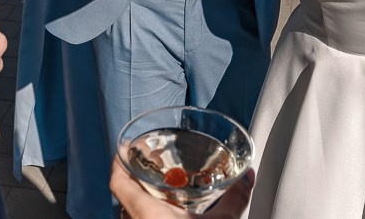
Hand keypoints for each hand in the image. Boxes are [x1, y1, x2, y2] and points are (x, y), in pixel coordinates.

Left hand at [110, 160, 253, 218]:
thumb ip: (234, 198)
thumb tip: (247, 179)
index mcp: (145, 213)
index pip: (117, 182)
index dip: (118, 164)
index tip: (124, 152)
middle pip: (124, 199)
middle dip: (136, 184)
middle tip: (149, 172)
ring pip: (132, 217)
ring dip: (143, 205)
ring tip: (160, 197)